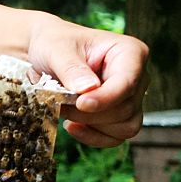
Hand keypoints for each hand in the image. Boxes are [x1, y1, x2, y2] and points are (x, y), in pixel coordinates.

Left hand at [28, 17, 149, 146]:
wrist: (44, 53)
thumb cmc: (54, 44)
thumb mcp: (56, 49)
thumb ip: (71, 68)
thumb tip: (89, 89)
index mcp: (130, 52)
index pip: (127, 82)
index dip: (106, 98)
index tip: (81, 103)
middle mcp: (137, 76)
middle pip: (126, 108)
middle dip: (90, 113)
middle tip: (60, 103)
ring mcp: (130, 98)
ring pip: (125, 127)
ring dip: (92, 125)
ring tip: (64, 110)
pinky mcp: (119, 116)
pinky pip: (116, 137)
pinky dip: (93, 137)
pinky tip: (72, 126)